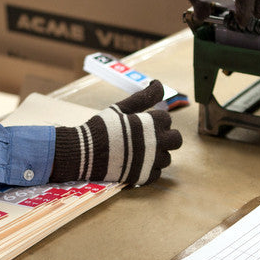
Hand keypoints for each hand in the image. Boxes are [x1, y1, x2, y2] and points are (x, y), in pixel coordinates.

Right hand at [51, 81, 182, 185]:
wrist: (83, 152)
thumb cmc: (101, 127)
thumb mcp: (121, 108)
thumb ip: (144, 97)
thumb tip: (158, 83)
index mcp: (152, 124)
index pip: (167, 119)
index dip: (155, 119)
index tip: (141, 122)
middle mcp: (156, 143)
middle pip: (176, 140)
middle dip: (166, 136)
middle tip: (150, 137)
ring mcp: (151, 162)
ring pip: (167, 158)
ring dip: (158, 153)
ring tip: (140, 150)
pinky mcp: (143, 177)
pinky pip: (157, 173)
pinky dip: (150, 169)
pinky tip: (137, 163)